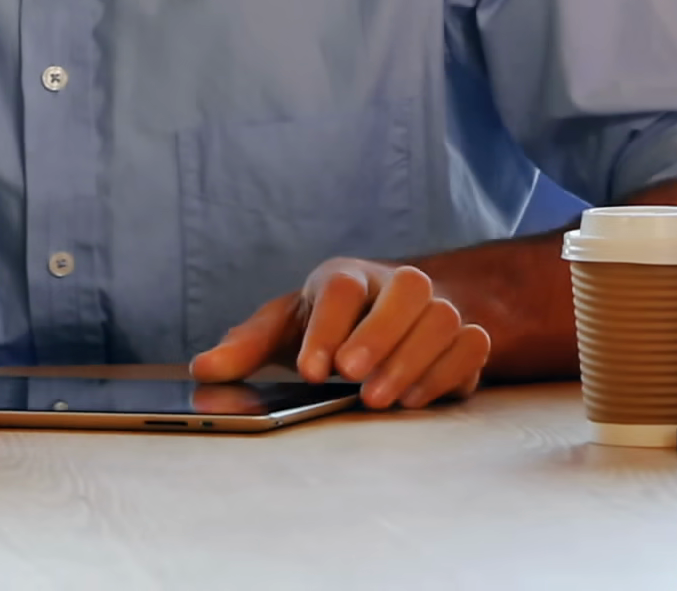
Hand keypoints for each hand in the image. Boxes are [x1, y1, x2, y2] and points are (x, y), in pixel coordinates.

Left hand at [189, 256, 490, 409]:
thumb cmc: (326, 326)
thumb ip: (245, 348)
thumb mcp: (283, 330)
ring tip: (378, 399)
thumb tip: (203, 369)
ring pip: (442, 316)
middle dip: (381, 333)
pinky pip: (472, 343)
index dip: (328, 325)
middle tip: (352, 377)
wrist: (388, 319)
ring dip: (413, 359)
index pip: (342, 287)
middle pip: (407, 287)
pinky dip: (447, 370)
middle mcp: (395, 286)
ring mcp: (435, 310)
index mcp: (346, 277)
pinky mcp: (464, 339)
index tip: (314, 369)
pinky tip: (414, 399)